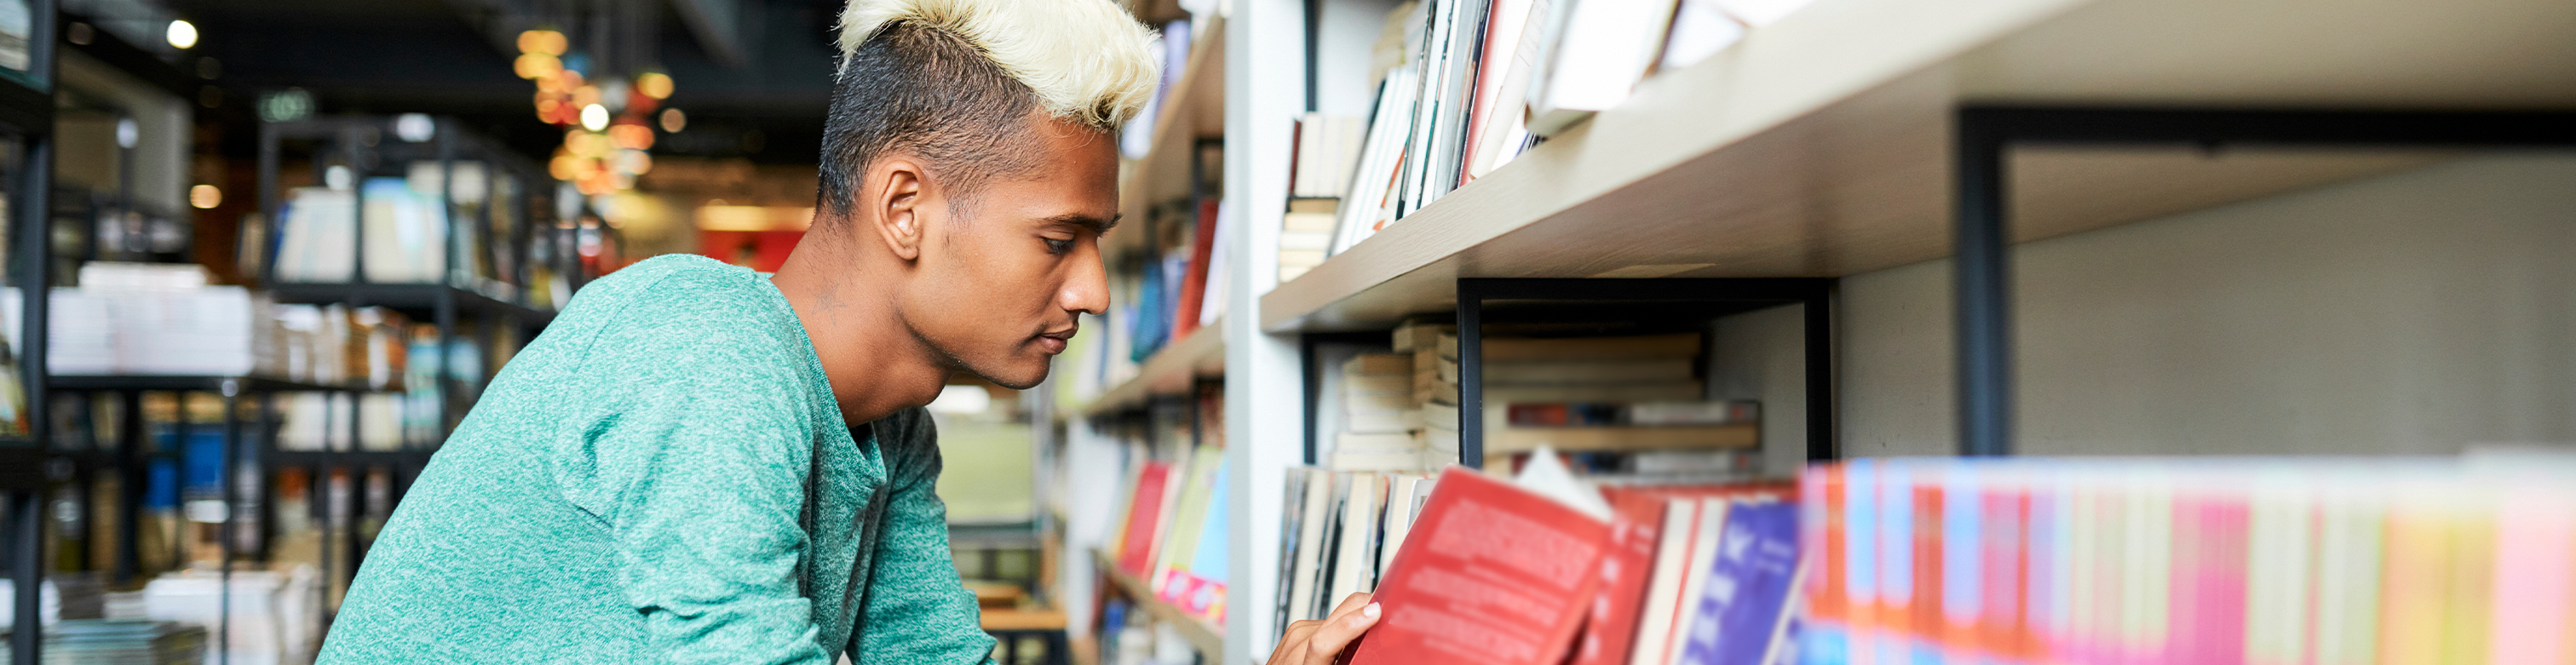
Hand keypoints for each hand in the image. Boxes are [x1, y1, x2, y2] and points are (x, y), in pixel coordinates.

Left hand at [1266, 593, 1381, 664]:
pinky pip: (1327, 621)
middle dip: (1369, 607)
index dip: (1352, 624)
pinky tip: (1350, 636)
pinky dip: (1343, 626)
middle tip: (1395, 611)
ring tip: (1376, 627)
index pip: (1324, 641)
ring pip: (1338, 616)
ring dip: (1358, 619)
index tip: (1375, 613)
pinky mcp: (1296, 628)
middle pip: (1339, 615)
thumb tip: (1372, 650)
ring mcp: (1296, 634)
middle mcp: (1298, 645)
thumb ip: (1352, 662)